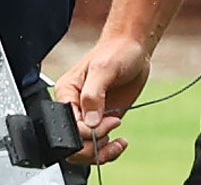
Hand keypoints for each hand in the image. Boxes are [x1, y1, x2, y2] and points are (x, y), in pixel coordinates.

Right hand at [53, 35, 149, 166]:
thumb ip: (93, 95)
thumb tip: (89, 121)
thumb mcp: (104, 68)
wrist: (134, 49)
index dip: (87, 131)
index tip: (109, 120)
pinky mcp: (102, 120)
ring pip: (84, 149)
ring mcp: (88, 116)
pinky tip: (120, 143)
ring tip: (117, 142)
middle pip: (72, 143)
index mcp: (66, 94)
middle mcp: (74, 108)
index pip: (67, 126)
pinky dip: (108, 150)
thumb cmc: (117, 51)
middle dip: (92, 144)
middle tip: (112, 127)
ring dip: (100, 151)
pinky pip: (98, 144)